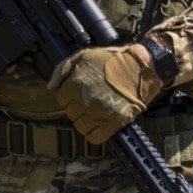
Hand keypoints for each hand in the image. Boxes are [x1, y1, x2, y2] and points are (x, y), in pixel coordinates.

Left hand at [48, 45, 162, 144]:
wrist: (142, 66)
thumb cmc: (112, 59)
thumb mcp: (83, 55)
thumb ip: (62, 69)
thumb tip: (50, 88)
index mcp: (76, 84)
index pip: (61, 98)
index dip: (68, 94)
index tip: (78, 91)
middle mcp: (86, 101)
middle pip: (70, 113)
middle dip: (77, 106)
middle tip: (89, 99)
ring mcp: (101, 113)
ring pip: (81, 126)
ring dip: (85, 120)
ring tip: (95, 111)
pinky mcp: (115, 122)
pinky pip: (96, 137)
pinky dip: (95, 133)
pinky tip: (100, 124)